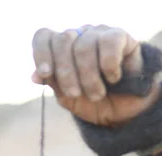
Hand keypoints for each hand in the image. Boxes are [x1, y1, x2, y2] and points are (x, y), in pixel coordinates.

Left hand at [32, 25, 159, 126]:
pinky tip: (113, 78)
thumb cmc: (96, 105)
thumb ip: (53, 84)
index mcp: (62, 49)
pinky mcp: (121, 37)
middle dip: (66, 73)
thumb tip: (35, 76)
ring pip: (84, 45)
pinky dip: (109, 66)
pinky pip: (109, 43)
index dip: (41, 53)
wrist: (125, 115)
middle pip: (63, 41)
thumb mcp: (70, 99)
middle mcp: (79, 36)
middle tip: (75, 93)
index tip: (44, 73)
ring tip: (97, 94)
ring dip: (89, 77)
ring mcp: (99, 34)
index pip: (44, 37)